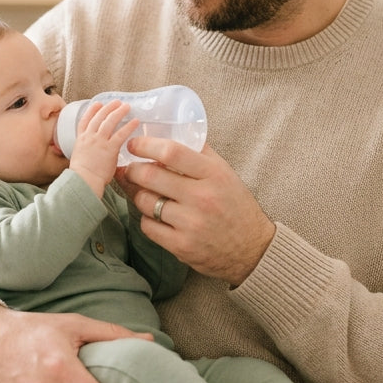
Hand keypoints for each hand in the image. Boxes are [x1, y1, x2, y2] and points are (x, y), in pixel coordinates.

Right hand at [68, 100, 138, 194]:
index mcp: (80, 140)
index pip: (85, 120)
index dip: (91, 111)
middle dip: (108, 108)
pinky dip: (128, 126)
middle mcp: (89, 137)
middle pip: (99, 117)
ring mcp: (99, 141)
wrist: (83, 181)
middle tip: (116, 102)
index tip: (97, 104)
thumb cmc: (81, 176)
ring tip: (126, 107)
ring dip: (119, 112)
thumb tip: (91, 155)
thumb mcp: (79, 159)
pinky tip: (135, 122)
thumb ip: (86, 153)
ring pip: (109, 121)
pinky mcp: (110, 148)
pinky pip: (121, 134)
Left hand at [115, 140, 274, 285]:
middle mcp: (202, 198)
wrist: (252, 249)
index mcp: (214, 174)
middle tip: (130, 169)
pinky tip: (156, 216)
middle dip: (132, 170)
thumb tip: (168, 133)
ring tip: (146, 193)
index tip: (134, 145)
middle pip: (149, 176)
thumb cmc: (235, 206)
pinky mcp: (182, 246)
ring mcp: (191, 223)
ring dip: (139, 195)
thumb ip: (199, 153)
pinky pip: (148, 226)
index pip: (171, 152)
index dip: (145, 145)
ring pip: (144, 201)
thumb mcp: (225, 173)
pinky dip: (147, 219)